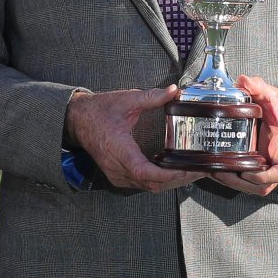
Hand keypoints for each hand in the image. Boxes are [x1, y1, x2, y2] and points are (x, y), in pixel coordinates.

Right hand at [65, 87, 202, 192]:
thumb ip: (152, 97)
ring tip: (191, 171)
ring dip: (170, 182)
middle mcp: (117, 167)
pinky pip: (142, 184)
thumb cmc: (99, 111)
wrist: (77, 120)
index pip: (145, 171)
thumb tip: (173, 91)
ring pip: (148, 187)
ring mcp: (116, 174)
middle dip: (178, 179)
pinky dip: (159, 181)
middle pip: (152, 184)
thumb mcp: (126, 100)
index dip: (167, 175)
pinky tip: (173, 171)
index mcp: (119, 149)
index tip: (186, 170)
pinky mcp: (118, 176)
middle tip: (200, 169)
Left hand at [208, 76, 277, 196]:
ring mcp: (270, 167)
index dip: (262, 177)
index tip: (246, 172)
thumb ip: (259, 88)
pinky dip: (234, 179)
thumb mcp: (273, 96)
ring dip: (234, 183)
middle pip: (262, 186)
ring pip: (253, 187)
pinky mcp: (260, 166)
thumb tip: (243, 81)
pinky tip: (219, 169)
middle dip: (239, 183)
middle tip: (219, 172)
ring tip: (215, 172)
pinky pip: (248, 180)